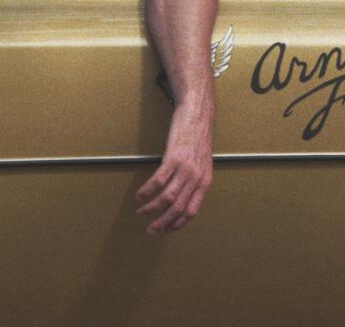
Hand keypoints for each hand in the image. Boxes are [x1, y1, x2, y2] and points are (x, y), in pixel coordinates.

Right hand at [135, 104, 212, 233]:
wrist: (197, 114)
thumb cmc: (198, 137)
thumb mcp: (203, 162)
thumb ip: (196, 179)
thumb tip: (184, 194)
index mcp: (205, 182)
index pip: (192, 211)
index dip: (178, 224)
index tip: (166, 230)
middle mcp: (196, 178)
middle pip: (177, 208)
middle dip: (162, 223)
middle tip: (150, 230)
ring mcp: (185, 169)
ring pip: (166, 198)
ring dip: (151, 209)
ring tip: (141, 212)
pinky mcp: (173, 158)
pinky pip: (157, 181)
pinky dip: (146, 191)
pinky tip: (139, 195)